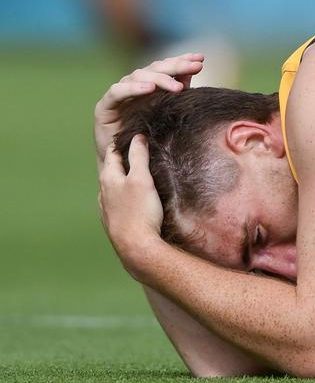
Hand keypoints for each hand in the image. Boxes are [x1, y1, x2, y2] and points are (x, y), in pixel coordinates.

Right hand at [94, 54, 204, 171]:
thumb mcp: (167, 115)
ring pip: (137, 76)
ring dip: (159, 79)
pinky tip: (148, 88)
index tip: (201, 59)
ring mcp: (119, 94)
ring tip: (177, 87)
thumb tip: (193, 73)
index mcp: (150, 86)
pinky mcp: (104, 106)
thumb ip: (177, 94)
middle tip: (196, 67)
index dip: (182, 61)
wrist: (123, 164)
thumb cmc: (149, 140)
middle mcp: (133, 86)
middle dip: (176, 66)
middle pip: (154, 68)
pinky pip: (117, 92)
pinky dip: (132, 88)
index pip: (166, 67)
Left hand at [98, 134, 164, 266]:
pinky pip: (116, 203)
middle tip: (137, 152)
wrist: (136, 246)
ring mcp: (106, 208)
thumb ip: (138, 157)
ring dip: (123, 179)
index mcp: (109, 178)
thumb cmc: (140, 211)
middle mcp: (103, 191)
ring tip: (136, 176)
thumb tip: (137, 138)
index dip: (122, 143)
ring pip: (113, 187)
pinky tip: (132, 200)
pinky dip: (123, 196)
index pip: (113, 153)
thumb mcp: (142, 179)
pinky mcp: (113, 221)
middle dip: (123, 160)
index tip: (133, 136)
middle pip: (112, 170)